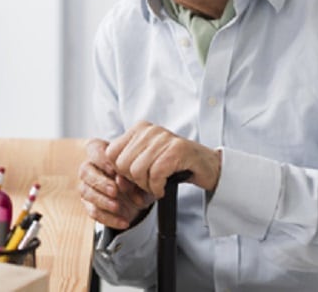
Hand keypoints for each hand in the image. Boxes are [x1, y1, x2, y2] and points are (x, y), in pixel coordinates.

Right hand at [78, 138, 153, 229]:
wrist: (140, 196)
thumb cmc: (139, 177)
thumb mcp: (143, 176)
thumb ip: (134, 177)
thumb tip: (124, 183)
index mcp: (101, 153)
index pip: (93, 149)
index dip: (102, 160)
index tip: (115, 170)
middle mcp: (90, 168)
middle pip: (85, 171)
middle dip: (100, 182)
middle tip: (115, 191)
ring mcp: (88, 187)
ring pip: (86, 192)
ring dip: (102, 201)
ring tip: (118, 207)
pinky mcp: (90, 205)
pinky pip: (94, 212)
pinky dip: (109, 218)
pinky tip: (123, 221)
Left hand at [105, 121, 221, 198]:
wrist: (207, 166)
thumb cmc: (174, 165)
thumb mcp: (146, 162)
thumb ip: (127, 168)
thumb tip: (115, 182)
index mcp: (138, 129)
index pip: (111, 153)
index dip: (119, 172)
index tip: (133, 180)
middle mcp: (149, 130)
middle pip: (122, 164)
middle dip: (133, 181)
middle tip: (148, 184)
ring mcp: (163, 137)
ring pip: (137, 170)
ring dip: (146, 186)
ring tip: (156, 186)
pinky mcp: (177, 149)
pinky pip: (155, 174)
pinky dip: (157, 188)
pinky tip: (163, 188)